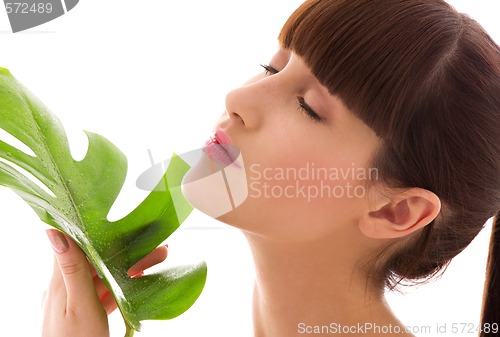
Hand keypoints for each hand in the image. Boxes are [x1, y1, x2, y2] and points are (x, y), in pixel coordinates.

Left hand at [42, 229, 167, 336]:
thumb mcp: (79, 306)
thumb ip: (72, 270)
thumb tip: (54, 232)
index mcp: (60, 282)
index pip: (78, 244)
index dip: (100, 230)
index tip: (126, 223)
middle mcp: (66, 287)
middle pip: (99, 260)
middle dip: (129, 251)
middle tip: (159, 247)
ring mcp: (76, 300)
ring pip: (106, 276)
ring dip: (131, 267)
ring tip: (159, 259)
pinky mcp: (86, 312)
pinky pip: (106, 293)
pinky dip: (124, 286)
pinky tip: (142, 281)